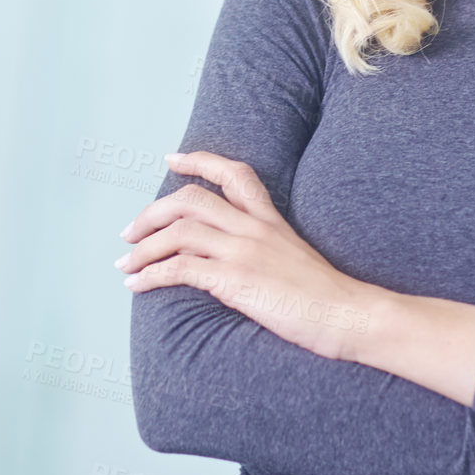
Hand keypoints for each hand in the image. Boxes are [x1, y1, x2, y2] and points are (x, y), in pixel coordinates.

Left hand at [117, 151, 378, 361]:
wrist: (350, 316)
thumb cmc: (328, 298)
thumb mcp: (296, 258)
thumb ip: (265, 248)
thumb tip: (229, 257)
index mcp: (270, 220)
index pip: (234, 173)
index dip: (198, 160)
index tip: (172, 158)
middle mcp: (254, 228)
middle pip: (190, 199)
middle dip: (151, 214)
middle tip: (129, 233)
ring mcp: (244, 252)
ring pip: (179, 231)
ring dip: (143, 248)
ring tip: (125, 265)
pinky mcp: (237, 280)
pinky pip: (180, 268)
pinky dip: (151, 275)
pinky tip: (137, 286)